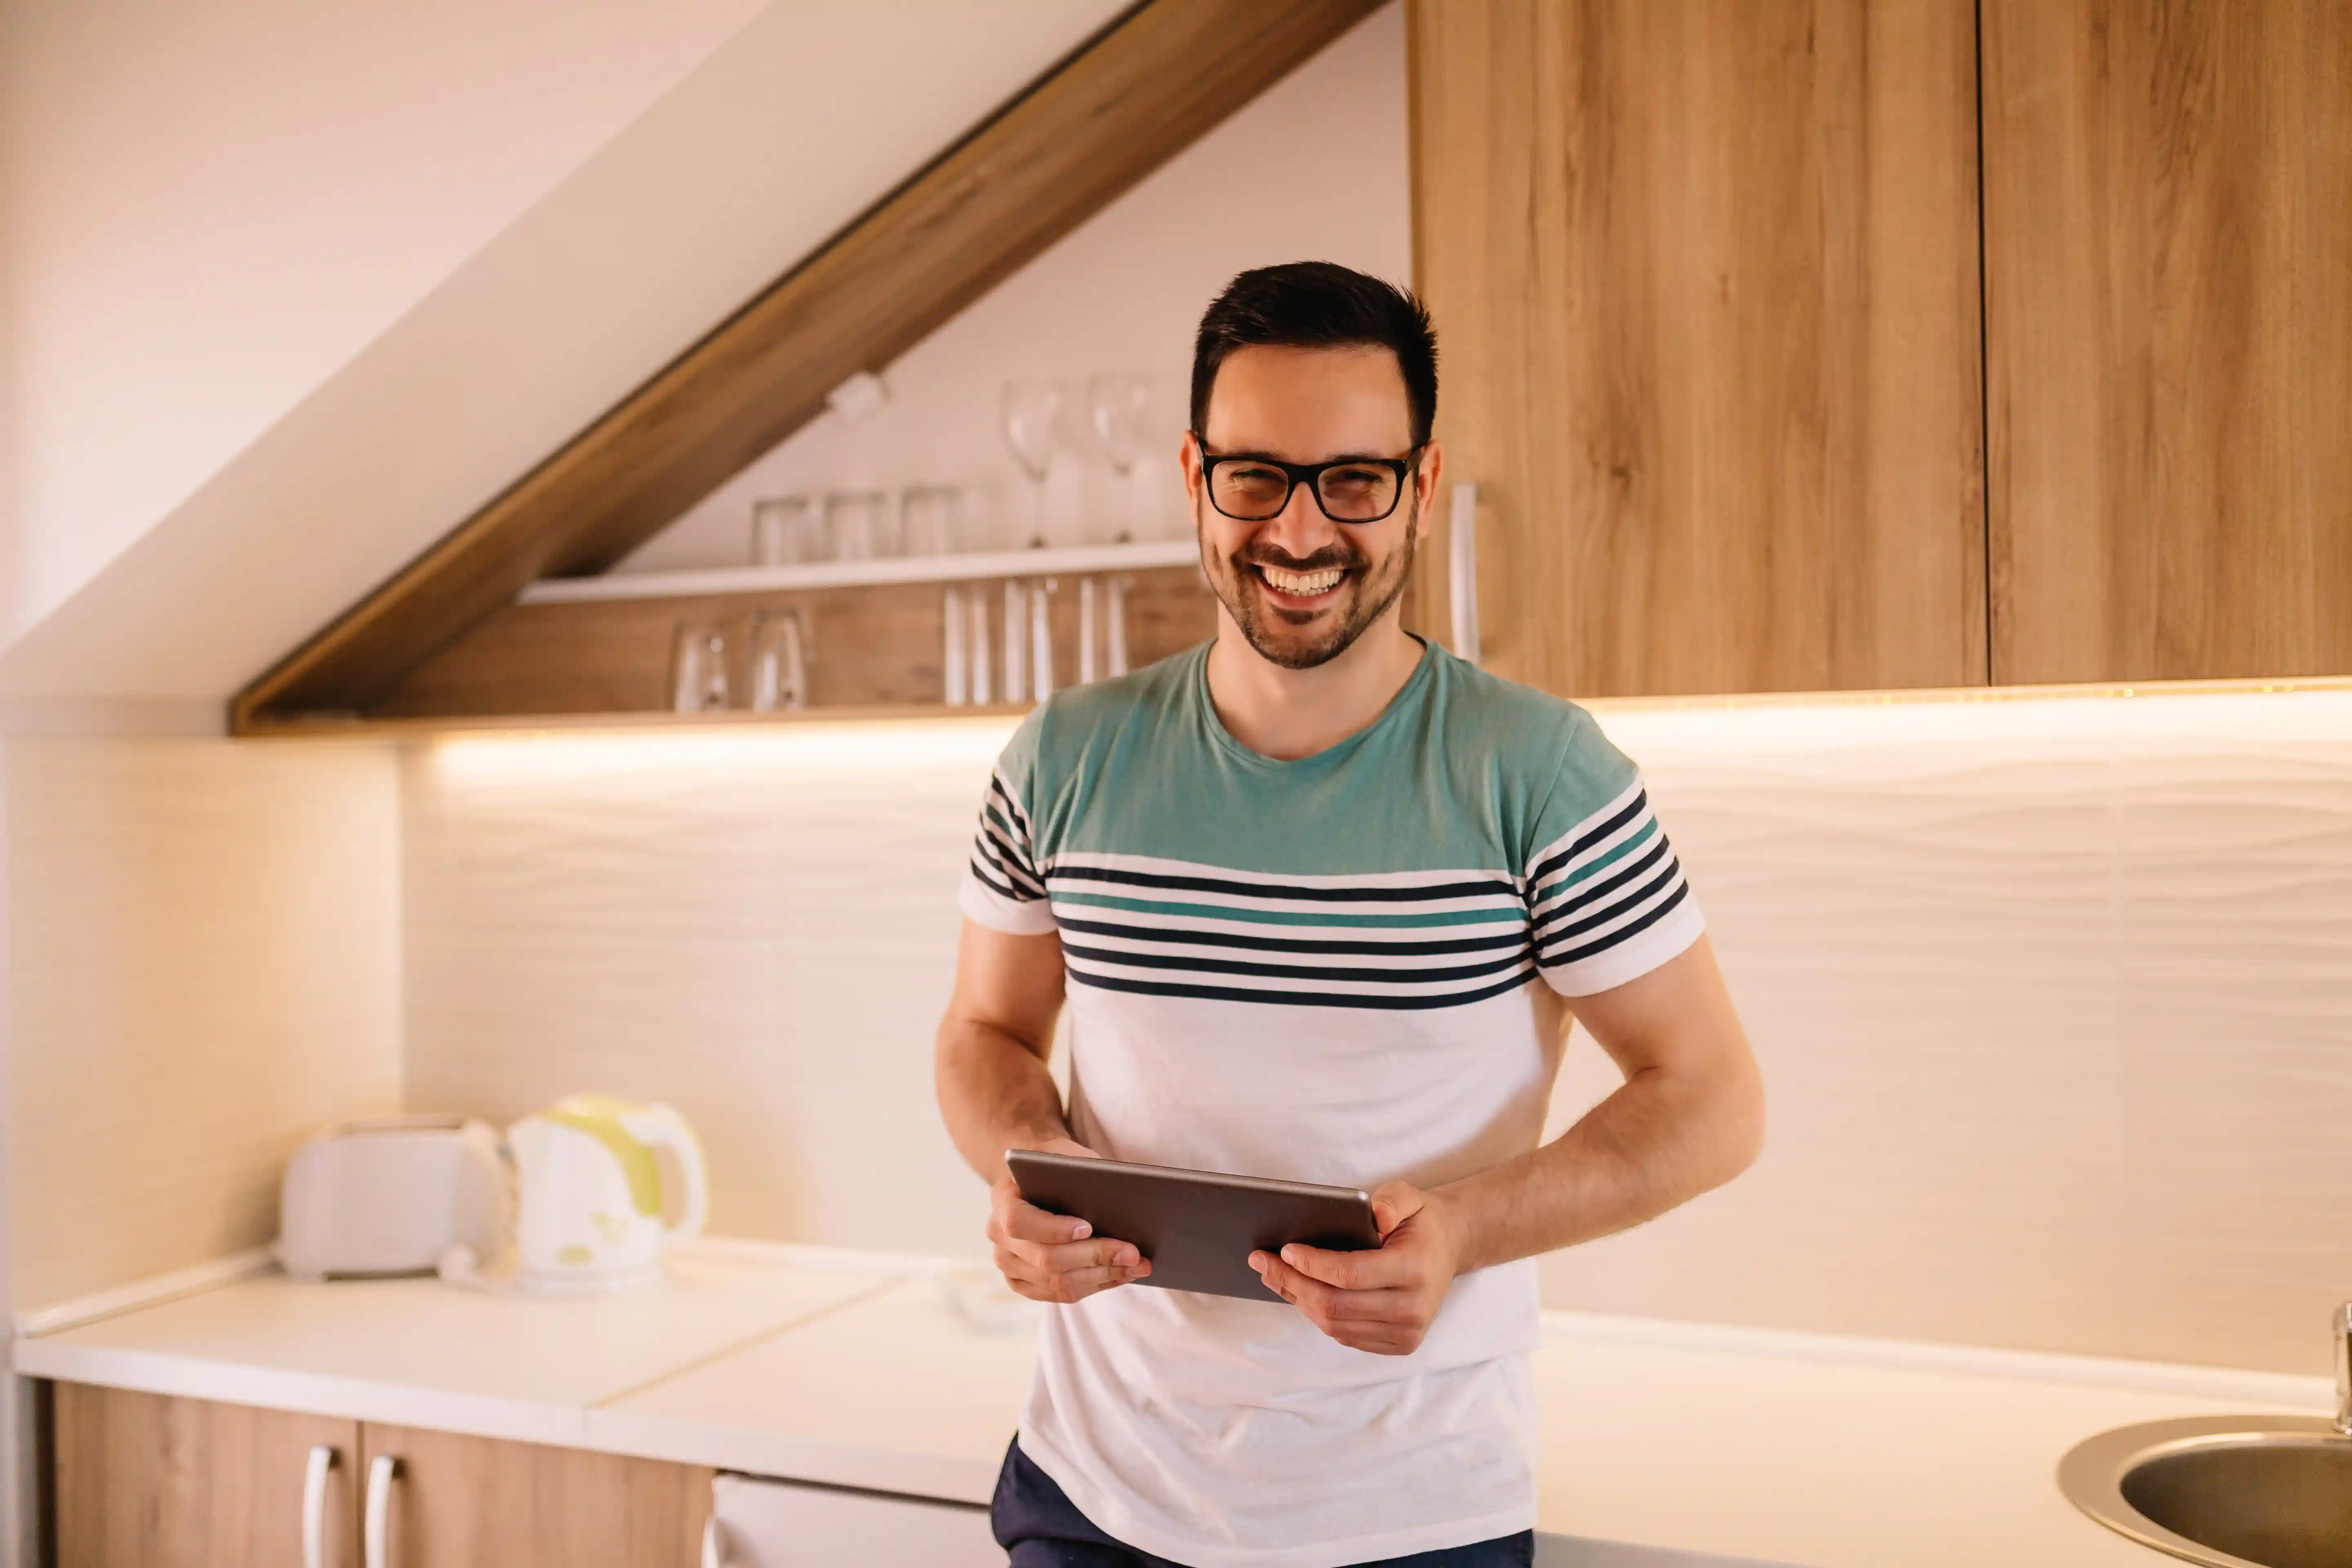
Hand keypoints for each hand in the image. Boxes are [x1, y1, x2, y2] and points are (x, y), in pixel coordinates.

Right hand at [986, 1138, 1152, 1303]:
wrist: (1040, 1182)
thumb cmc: (1056, 1165)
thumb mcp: (1065, 1154)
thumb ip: (1081, 1169)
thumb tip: (1119, 1196)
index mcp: (1001, 1197)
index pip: (1018, 1221)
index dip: (1053, 1229)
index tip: (1089, 1226)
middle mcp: (997, 1234)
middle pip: (1046, 1259)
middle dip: (1095, 1257)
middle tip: (1133, 1253)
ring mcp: (1008, 1263)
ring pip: (1057, 1283)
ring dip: (1103, 1276)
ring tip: (1138, 1265)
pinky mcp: (1023, 1283)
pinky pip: (1061, 1294)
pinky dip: (1095, 1285)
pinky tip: (1120, 1274)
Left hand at [1250, 1180, 1459, 1354]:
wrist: (1448, 1249)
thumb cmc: (1420, 1221)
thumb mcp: (1410, 1196)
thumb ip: (1393, 1199)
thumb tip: (1376, 1216)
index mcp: (1416, 1270)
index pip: (1350, 1274)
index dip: (1311, 1264)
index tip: (1284, 1250)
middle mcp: (1413, 1309)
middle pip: (1335, 1305)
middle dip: (1292, 1283)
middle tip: (1262, 1262)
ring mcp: (1407, 1333)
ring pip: (1335, 1325)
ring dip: (1299, 1301)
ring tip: (1273, 1276)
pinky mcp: (1398, 1344)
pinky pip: (1345, 1336)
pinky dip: (1317, 1315)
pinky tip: (1300, 1292)